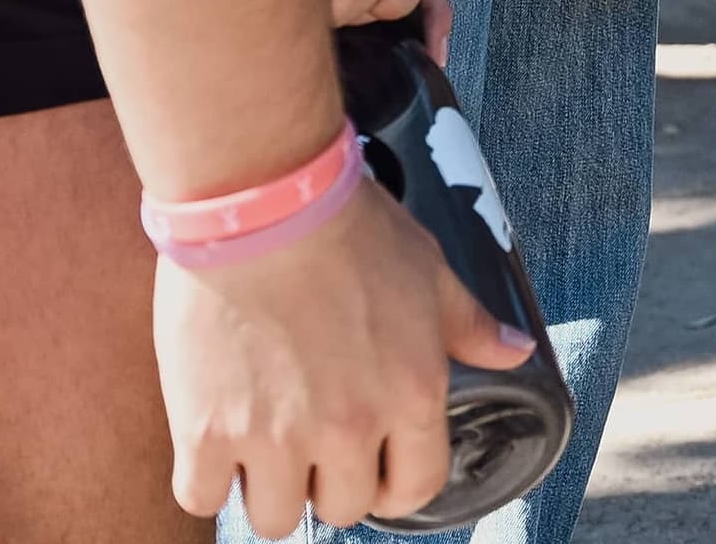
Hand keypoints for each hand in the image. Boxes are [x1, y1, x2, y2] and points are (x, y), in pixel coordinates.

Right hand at [157, 171, 536, 533]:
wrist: (261, 203)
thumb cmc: (348, 228)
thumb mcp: (428, 270)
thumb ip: (470, 324)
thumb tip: (515, 350)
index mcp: (411, 395)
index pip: (416, 489)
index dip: (395, 483)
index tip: (374, 466)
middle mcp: (349, 428)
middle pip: (341, 509)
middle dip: (328, 481)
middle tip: (311, 442)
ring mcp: (275, 437)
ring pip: (274, 518)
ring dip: (269, 488)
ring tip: (262, 444)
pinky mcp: (206, 432)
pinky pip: (200, 498)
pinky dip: (206, 478)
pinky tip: (214, 440)